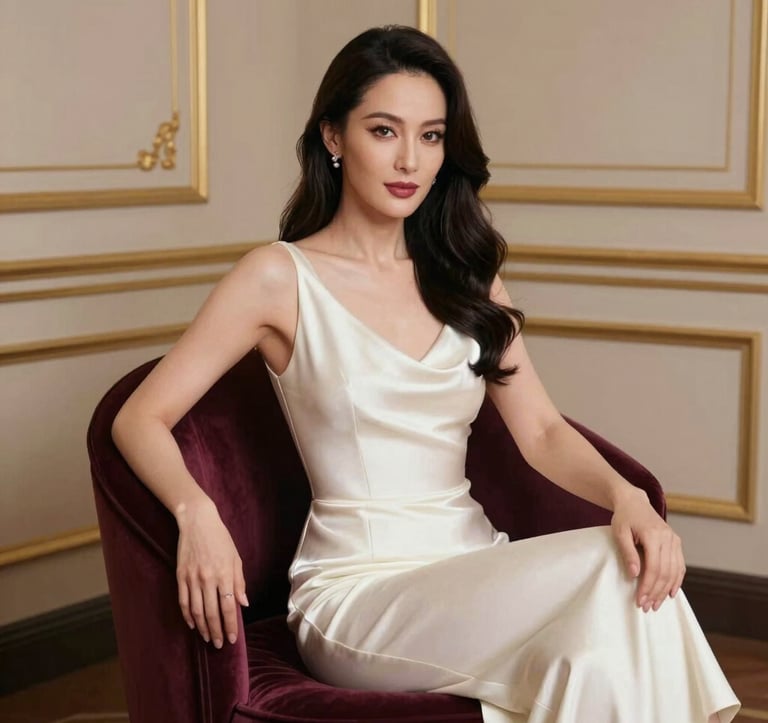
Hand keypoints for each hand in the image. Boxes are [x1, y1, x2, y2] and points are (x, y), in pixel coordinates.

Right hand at [175, 497, 248, 646]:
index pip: (228, 607)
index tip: (232, 638)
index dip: (230, 624)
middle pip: (212, 612)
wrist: (198, 522)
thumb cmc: (220, 539)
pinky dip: (188, 616)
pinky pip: (183, 601)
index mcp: (224, 574)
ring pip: (196, 610)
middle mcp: (208, 578)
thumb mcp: (235, 558)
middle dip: (216, 631)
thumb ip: (239, 582)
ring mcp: (192, 578)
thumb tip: (243, 603)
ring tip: (207, 638)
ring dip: (202, 627)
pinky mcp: (180, 576)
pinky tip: (193, 624)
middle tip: (219, 644)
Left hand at [610, 486, 684, 612]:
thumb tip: (635, 574)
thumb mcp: (620, 532)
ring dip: (666, 589)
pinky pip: (680, 565)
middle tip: (647, 607)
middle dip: (656, 592)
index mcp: (653, 534)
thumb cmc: (624, 517)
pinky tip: (671, 592)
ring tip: (656, 603)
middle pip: (665, 572)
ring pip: (674, 571)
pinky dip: (677, 580)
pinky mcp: (676, 541)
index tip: (640, 600)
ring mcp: (674, 539)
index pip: (654, 567)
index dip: (648, 586)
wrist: (633, 501)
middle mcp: (668, 537)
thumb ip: (628, 552)